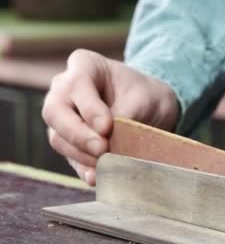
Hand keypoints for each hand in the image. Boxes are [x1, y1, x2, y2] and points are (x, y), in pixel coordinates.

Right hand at [42, 49, 178, 185]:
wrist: (152, 108)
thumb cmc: (147, 95)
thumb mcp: (145, 98)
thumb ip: (126, 115)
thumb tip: (110, 143)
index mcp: (84, 66)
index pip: (75, 86)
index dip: (89, 109)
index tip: (108, 127)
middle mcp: (64, 90)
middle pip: (54, 112)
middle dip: (77, 134)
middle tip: (103, 149)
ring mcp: (63, 117)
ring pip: (58, 137)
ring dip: (81, 155)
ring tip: (107, 165)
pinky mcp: (70, 142)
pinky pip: (69, 157)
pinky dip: (83, 168)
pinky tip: (97, 178)